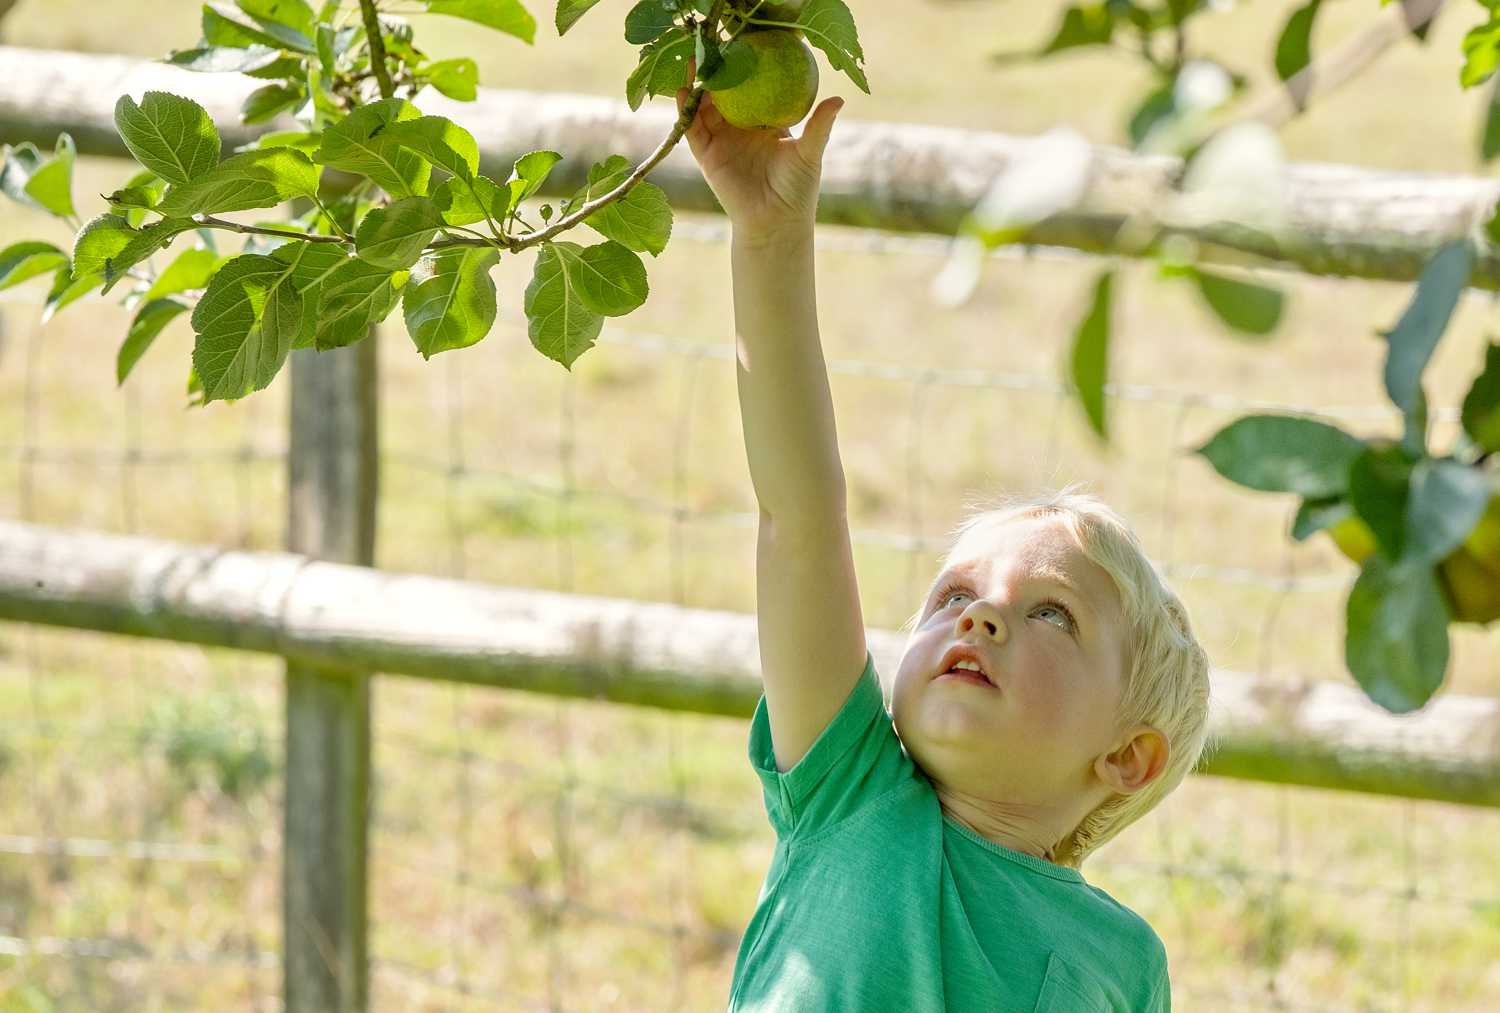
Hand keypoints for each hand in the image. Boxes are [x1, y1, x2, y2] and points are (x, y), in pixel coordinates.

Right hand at [676, 56, 843, 241]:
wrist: (776, 222)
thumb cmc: (797, 188)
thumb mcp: (809, 152)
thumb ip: (819, 126)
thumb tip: (839, 99)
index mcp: (764, 122)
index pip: (753, 88)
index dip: (746, 67)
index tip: (743, 45)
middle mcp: (740, 128)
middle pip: (724, 93)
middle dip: (717, 70)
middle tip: (712, 45)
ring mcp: (721, 141)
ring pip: (704, 106)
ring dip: (697, 84)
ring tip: (693, 61)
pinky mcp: (707, 156)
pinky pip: (691, 129)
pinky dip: (684, 111)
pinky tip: (682, 92)